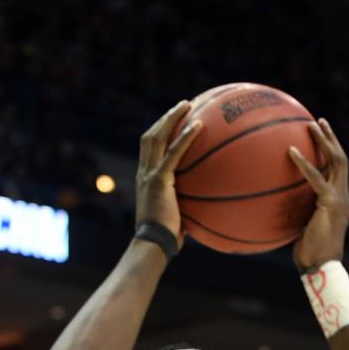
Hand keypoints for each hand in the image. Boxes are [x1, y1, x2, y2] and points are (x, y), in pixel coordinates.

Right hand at [135, 100, 202, 241]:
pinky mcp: (159, 181)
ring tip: (188, 105)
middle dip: (166, 118)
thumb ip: (185, 205)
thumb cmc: (166, 239)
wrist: (153, 244)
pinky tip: (199, 125)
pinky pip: (174, 153)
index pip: (149, 149)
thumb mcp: (176, 217)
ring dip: (172, 118)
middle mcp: (144, 172)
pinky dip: (185, 137)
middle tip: (183, 106)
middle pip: (151, 136)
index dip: (160, 132)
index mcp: (145, 179)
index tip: (173, 122)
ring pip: (158, 137)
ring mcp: (149, 175)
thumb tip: (205, 205)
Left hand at [290, 119, 348, 272]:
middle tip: (318, 122)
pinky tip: (290, 151)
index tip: (320, 138)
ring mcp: (340, 199)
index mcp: (338, 201)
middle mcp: (343, 196)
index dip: (330, 153)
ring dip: (324, 141)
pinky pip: (316, 178)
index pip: (337, 171)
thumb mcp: (302, 228)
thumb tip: (276, 205)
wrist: (321, 268)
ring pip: (336, 161)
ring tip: (310, 125)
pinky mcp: (331, 203)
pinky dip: (303, 163)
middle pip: (341, 159)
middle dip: (330, 139)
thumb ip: (297, 212)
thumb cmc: (309, 255)